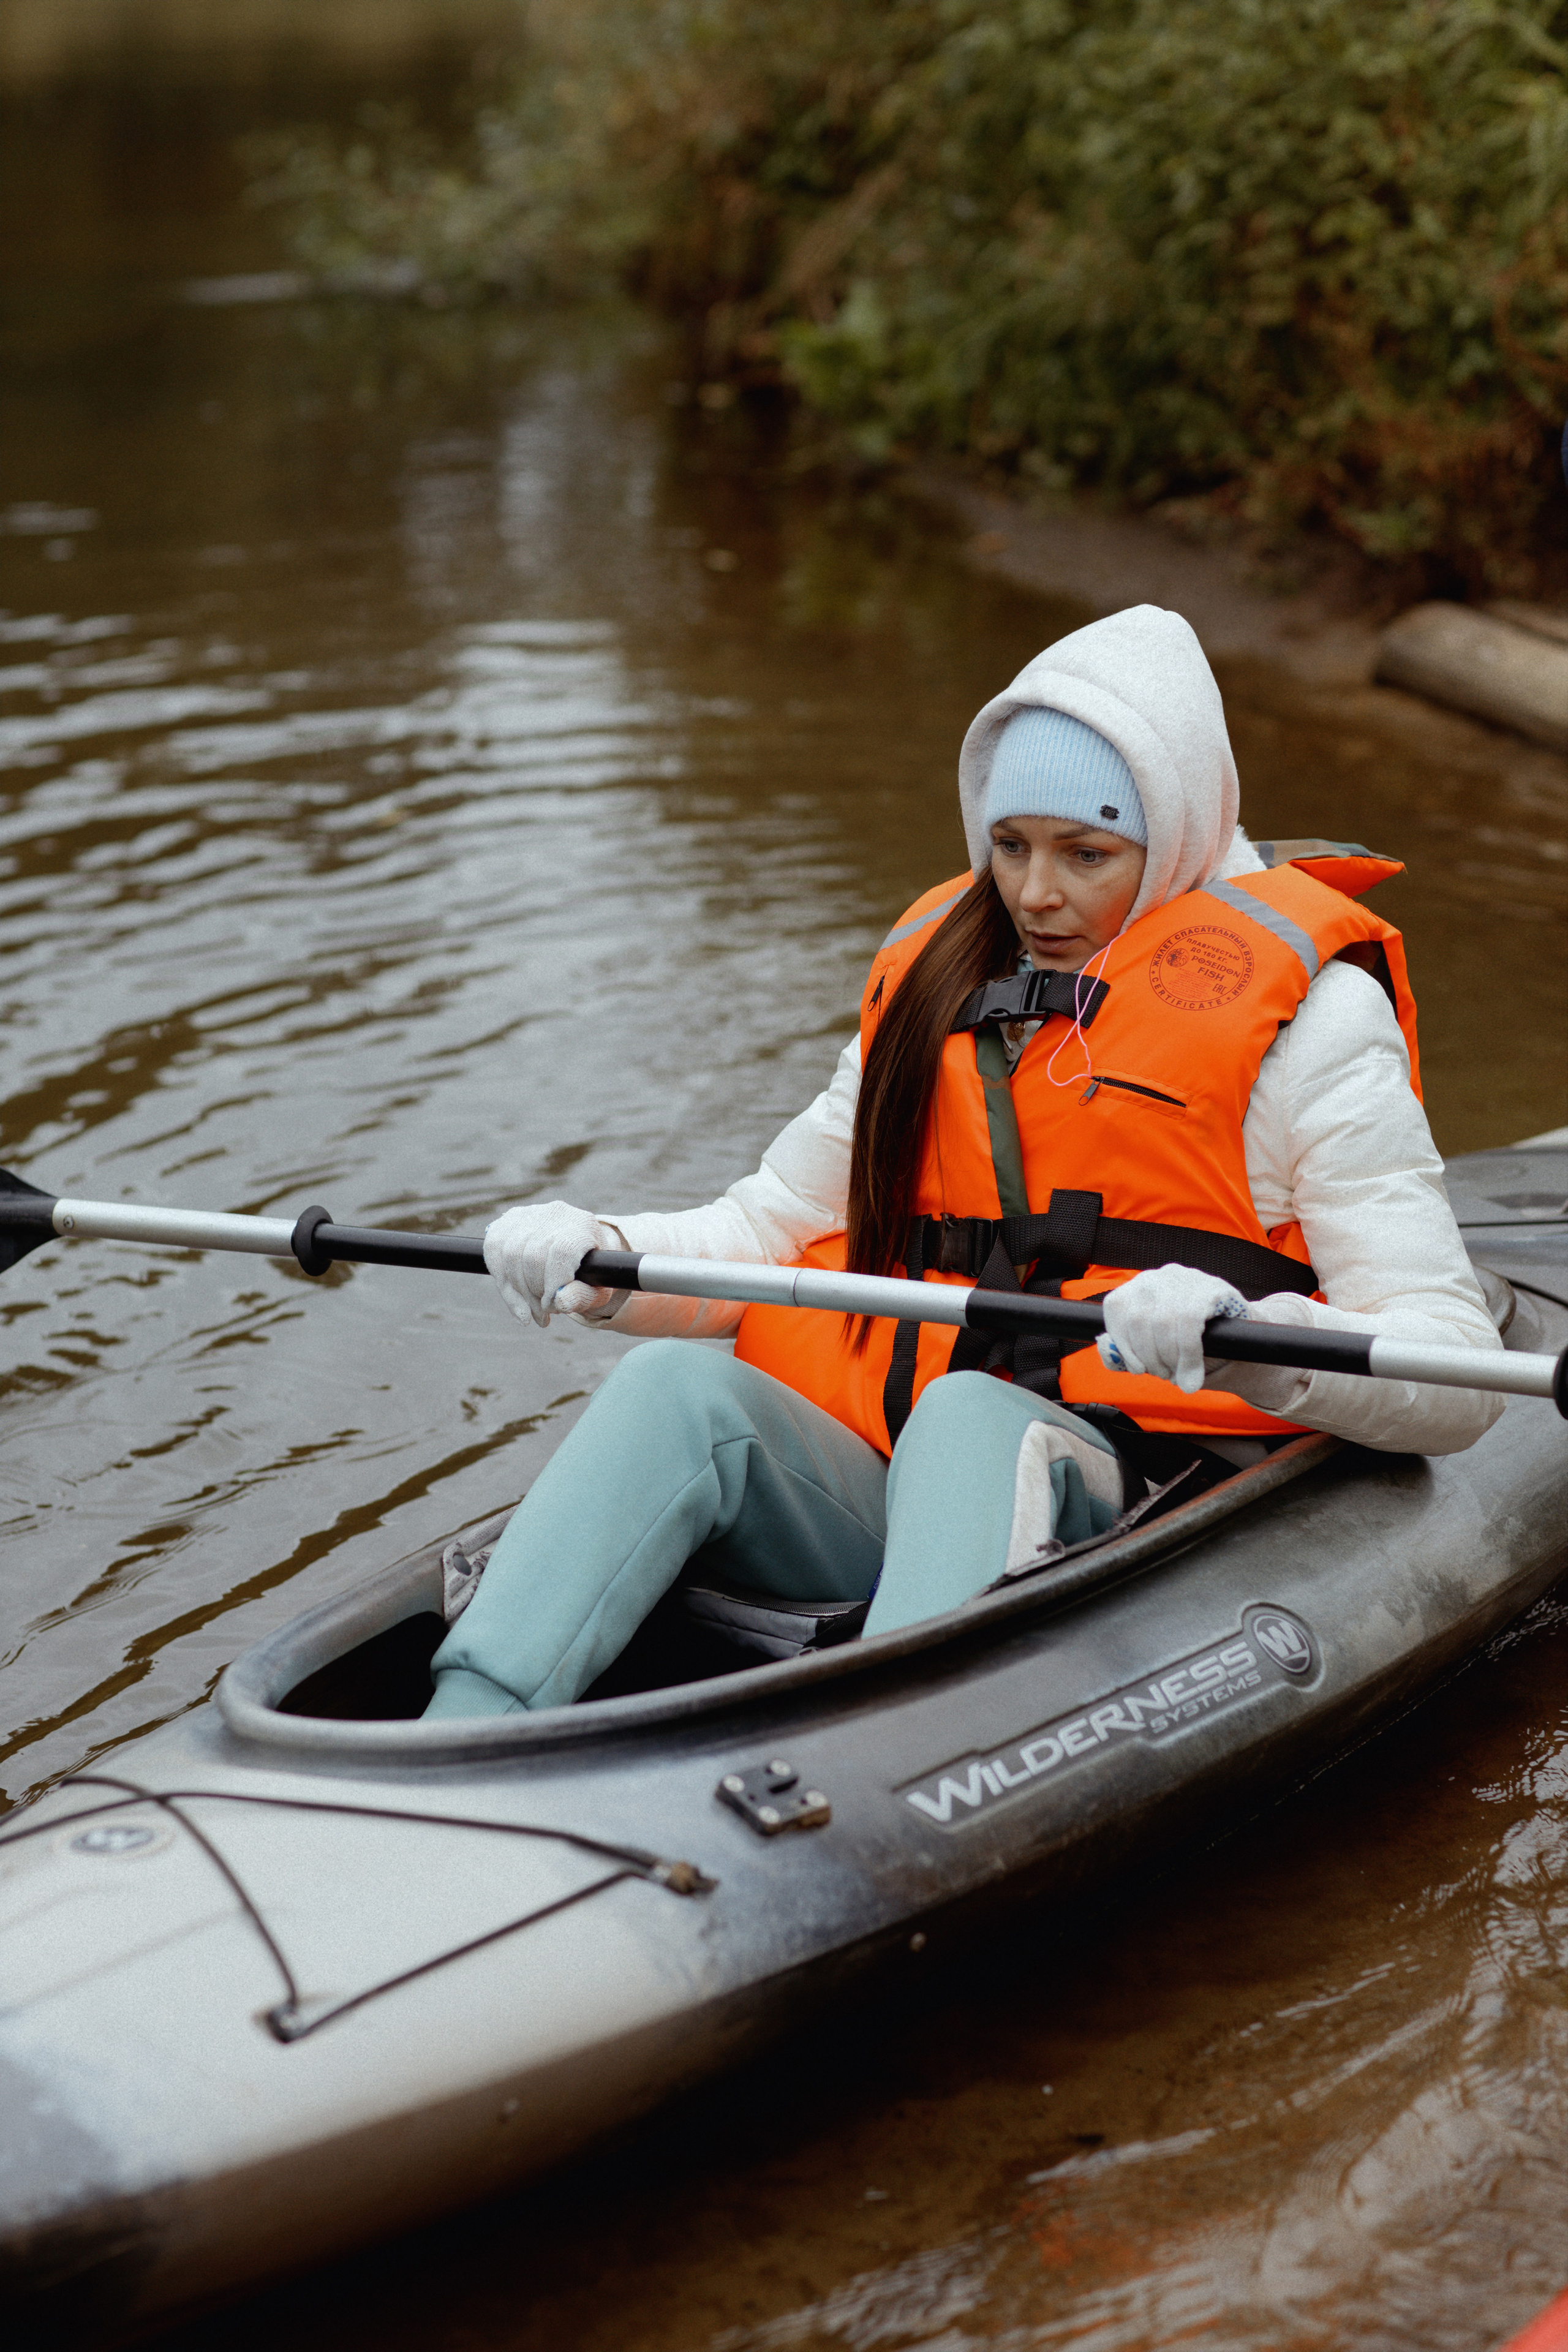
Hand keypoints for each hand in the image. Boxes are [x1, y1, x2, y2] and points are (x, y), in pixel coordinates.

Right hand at [484, 1201, 617, 1327]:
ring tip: (530, 1310)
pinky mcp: (508, 1220)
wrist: (578, 1253)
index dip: (552, 1284)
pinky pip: (493, 1250)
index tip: (552, 1308)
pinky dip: (501, 1280)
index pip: (561, 1251)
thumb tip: (560, 1301)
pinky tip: (514, 1296)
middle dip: (533, 1294)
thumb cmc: (590, 1274)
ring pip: (509, 1253)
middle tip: (542, 1315)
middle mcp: (555, 1213)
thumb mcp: (597, 1290)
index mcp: (583, 1225)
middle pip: (532, 1255)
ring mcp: (529, 1213)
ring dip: (516, 1291)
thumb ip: (582, 1296)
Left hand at [1096, 1263, 1248, 1394]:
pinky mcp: (1212, 1287)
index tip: (1137, 1368)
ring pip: (1163, 1321)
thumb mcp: (1153, 1352)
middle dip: (1150, 1357)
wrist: (1243, 1342)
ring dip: (1169, 1359)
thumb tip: (1105, 1348)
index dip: (1123, 1343)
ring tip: (1178, 1376)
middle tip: (1164, 1375)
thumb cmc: (1191, 1346)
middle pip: (1139, 1319)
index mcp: (1138, 1288)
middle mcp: (1158, 1277)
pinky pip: (1190, 1322)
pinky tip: (1192, 1372)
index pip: (1116, 1308)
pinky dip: (1187, 1355)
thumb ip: (1125, 1354)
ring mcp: (1186, 1278)